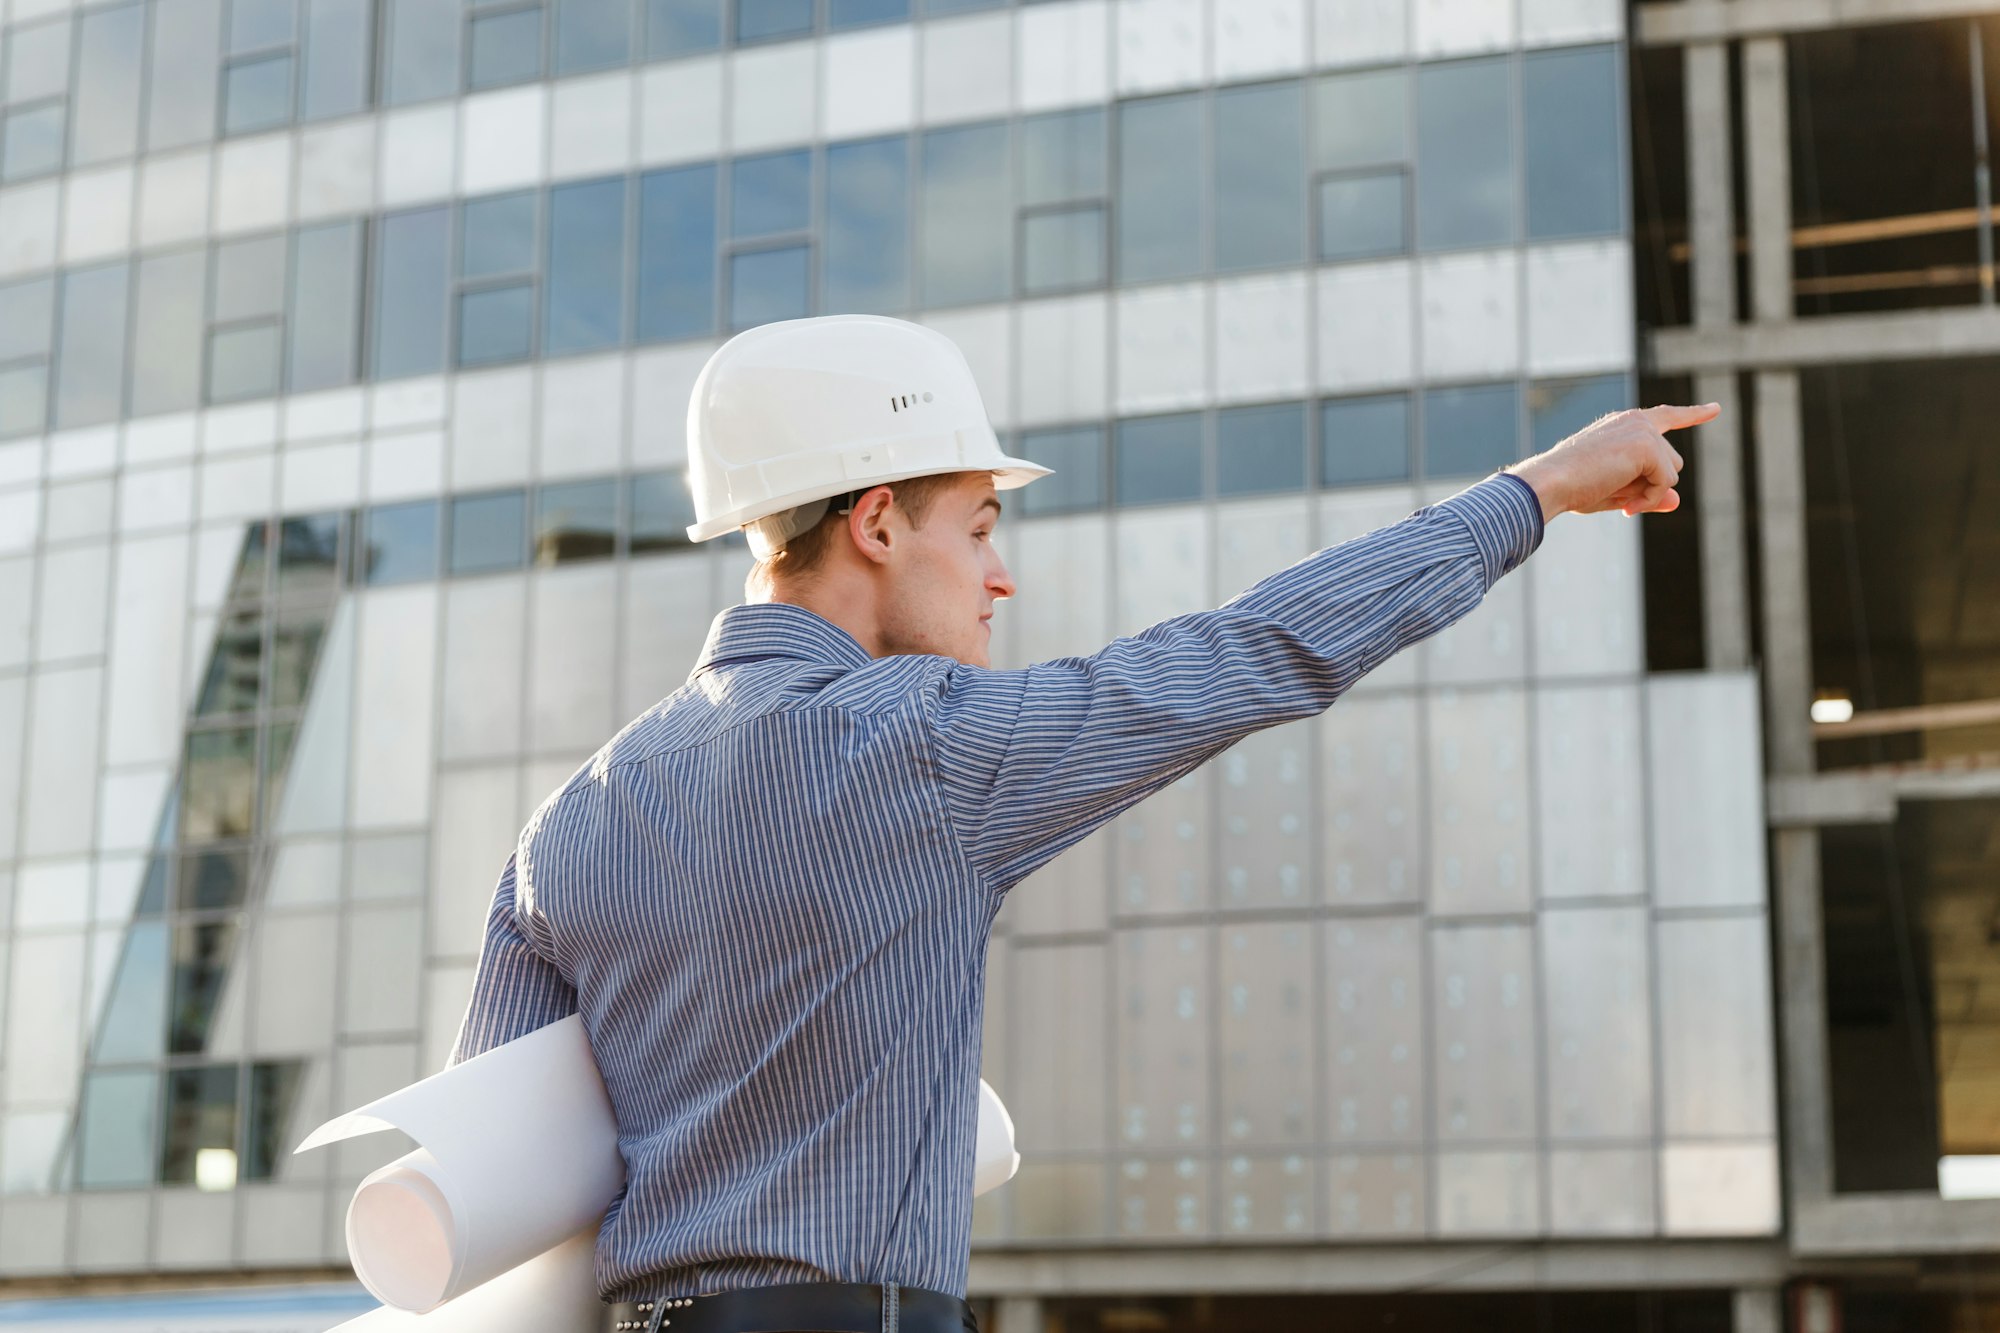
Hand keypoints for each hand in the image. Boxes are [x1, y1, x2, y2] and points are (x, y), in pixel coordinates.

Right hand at [1504, 403, 1720, 521]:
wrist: (1551, 482)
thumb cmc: (1573, 487)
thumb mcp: (1617, 491)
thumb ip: (1650, 493)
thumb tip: (1677, 501)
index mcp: (1623, 425)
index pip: (1666, 416)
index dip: (1693, 414)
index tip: (1715, 409)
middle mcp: (1635, 420)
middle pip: (1672, 461)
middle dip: (1653, 486)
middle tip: (1622, 502)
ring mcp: (1642, 430)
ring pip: (1672, 472)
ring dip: (1650, 493)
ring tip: (1620, 501)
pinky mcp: (1647, 445)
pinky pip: (1666, 482)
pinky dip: (1649, 499)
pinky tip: (1625, 503)